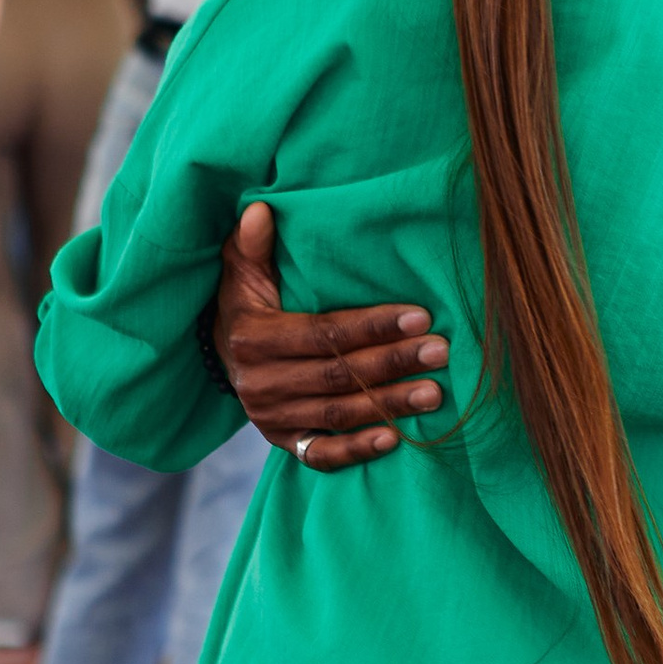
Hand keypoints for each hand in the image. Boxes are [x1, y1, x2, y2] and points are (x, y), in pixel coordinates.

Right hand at [214, 199, 448, 472]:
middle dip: (393, 363)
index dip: (372, 327)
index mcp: (253, 338)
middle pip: (338, 375)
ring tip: (435, 393)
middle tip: (441, 352)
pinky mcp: (282, 442)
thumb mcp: (241, 272)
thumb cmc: (246, 304)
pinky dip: (356, 450)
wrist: (221, 356)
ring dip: (389, 405)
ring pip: (337, 414)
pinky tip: (395, 440)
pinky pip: (321, 454)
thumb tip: (261, 209)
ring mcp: (271, 417)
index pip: (324, 333)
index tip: (421, 316)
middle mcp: (260, 382)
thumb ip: (252, 245)